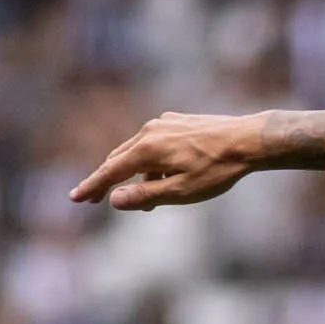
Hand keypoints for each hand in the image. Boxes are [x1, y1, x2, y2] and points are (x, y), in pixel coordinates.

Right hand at [69, 113, 262, 210]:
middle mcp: (149, 131)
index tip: (75, 198)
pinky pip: (154, 143)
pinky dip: (152, 161)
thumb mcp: (181, 191)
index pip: (110, 172)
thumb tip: (114, 199)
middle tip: (96, 200)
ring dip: (135, 174)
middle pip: (119, 159)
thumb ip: (145, 195)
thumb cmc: (218, 169)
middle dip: (108, 181)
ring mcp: (162, 123)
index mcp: (146, 150)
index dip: (92, 187)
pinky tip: (166, 176)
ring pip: (137, 151)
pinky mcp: (176, 121)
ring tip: (147, 201)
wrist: (248, 140)